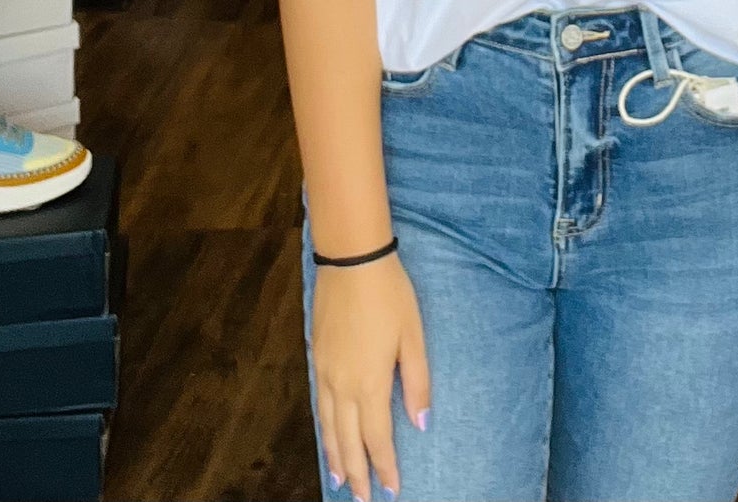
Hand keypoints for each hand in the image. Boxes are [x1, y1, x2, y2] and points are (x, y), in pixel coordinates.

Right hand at [312, 254, 429, 497]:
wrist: (351, 259)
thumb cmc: (390, 294)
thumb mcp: (414, 335)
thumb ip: (417, 382)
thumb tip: (421, 422)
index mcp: (371, 382)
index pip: (378, 437)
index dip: (384, 466)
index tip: (392, 489)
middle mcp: (343, 384)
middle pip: (348, 441)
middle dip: (357, 473)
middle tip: (362, 500)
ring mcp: (326, 371)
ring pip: (329, 427)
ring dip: (335, 457)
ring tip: (340, 481)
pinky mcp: (317, 357)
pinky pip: (319, 405)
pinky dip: (323, 429)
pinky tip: (327, 435)